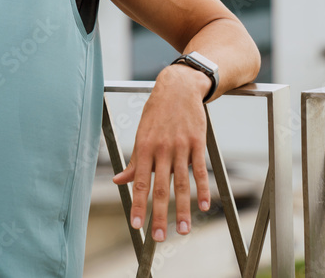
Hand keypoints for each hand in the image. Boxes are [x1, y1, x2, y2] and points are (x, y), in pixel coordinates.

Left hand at [112, 65, 211, 241]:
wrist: (178, 88)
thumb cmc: (157, 112)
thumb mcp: (141, 133)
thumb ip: (133, 160)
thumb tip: (118, 180)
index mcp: (144, 148)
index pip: (139, 182)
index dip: (138, 205)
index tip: (136, 225)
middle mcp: (161, 149)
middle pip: (160, 188)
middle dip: (159, 214)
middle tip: (159, 237)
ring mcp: (181, 146)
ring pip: (181, 183)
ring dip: (183, 208)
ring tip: (183, 229)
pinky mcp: (198, 143)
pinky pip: (200, 170)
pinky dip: (203, 189)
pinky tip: (205, 206)